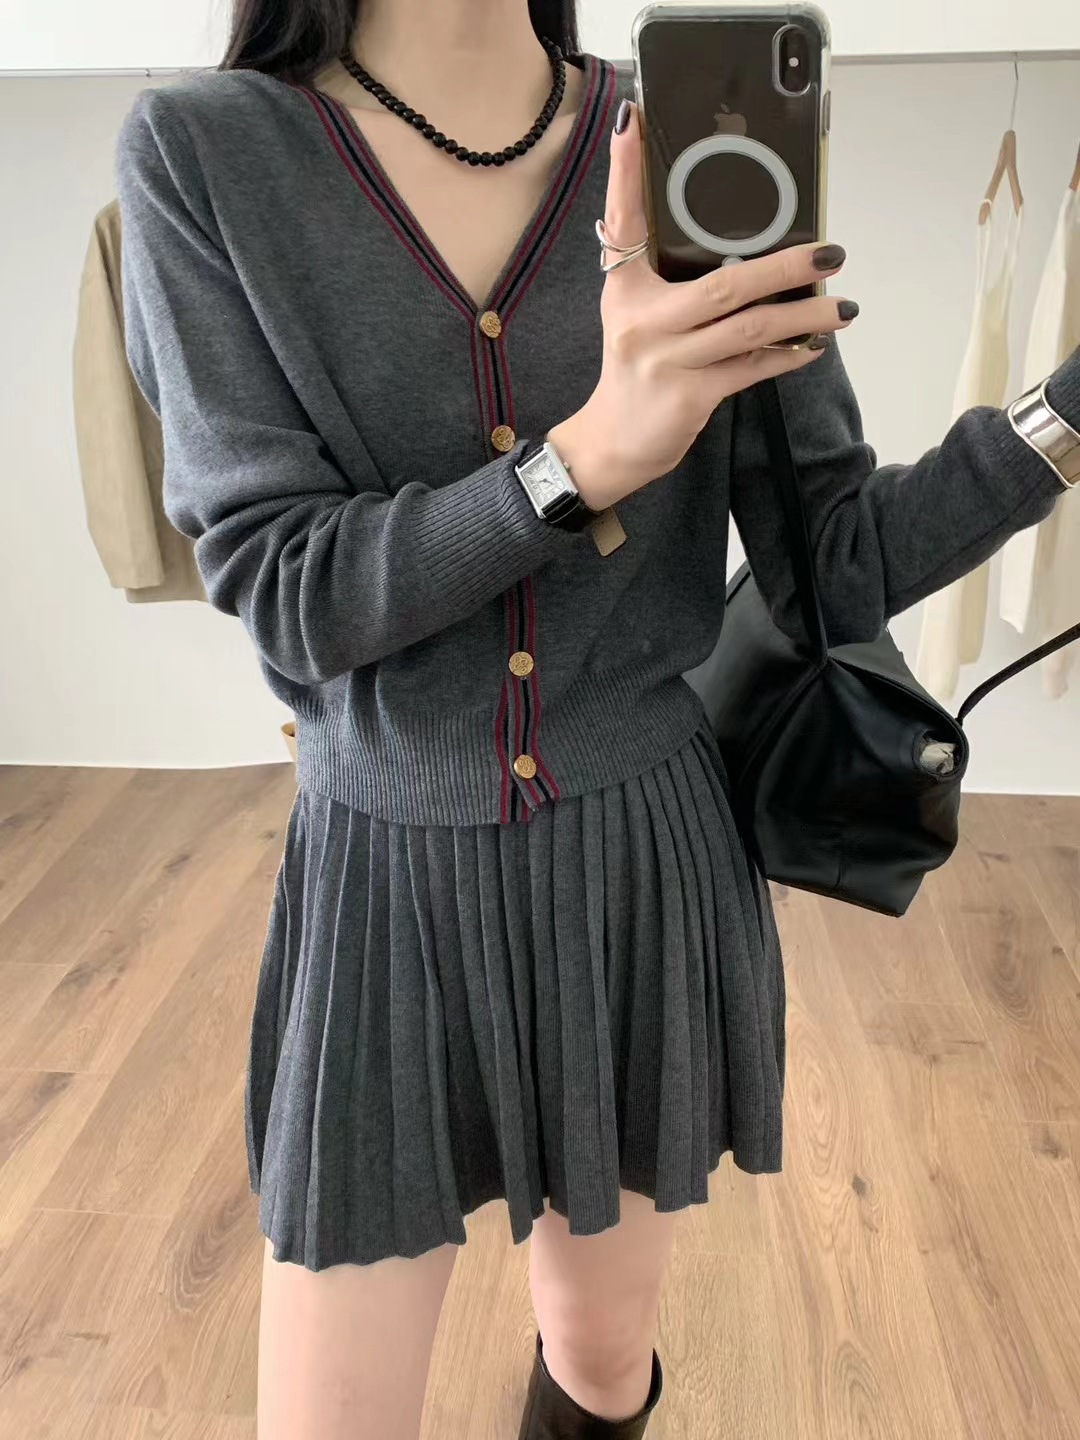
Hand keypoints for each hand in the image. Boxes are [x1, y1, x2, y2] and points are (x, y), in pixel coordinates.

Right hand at [549, 101, 858, 511]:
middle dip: (785, 267)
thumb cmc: (635, 377)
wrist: (610, 445)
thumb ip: (676, 289)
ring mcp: (667, 359)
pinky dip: (786, 359)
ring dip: (804, 318)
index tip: (632, 121)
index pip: (625, 220)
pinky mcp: (689, 395)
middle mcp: (643, 320)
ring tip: (843, 308)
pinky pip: (751, 370)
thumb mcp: (638, 321)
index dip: (624, 171)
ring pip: (749, 328)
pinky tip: (813, 349)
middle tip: (830, 253)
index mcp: (625, 290)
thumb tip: (748, 262)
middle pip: (725, 284)